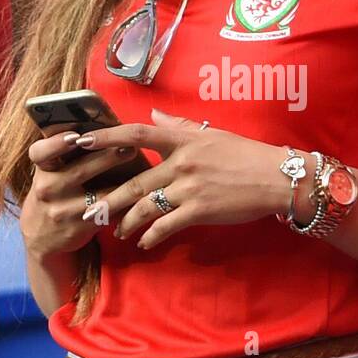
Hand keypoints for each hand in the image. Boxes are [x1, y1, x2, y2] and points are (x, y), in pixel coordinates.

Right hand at [19, 129, 142, 256]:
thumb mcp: (49, 172)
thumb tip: (99, 125)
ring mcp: (62, 210)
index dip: (55, 144)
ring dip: (124, 182)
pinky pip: (108, 213)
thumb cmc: (53, 193)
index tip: (74, 136)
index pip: (40, 152)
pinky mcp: (78, 228)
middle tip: (129, 145)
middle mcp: (48, 188)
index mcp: (42, 169)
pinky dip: (125, 204)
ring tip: (143, 173)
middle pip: (79, 171)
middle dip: (107, 158)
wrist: (40, 237)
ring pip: (99, 195)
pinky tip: (141, 195)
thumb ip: (65, 152)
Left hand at [74, 108, 296, 248]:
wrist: (276, 178)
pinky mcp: (200, 210)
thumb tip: (153, 114)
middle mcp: (182, 161)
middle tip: (88, 210)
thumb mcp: (212, 133)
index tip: (81, 141)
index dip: (107, 136)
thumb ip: (180, 125)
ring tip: (117, 232)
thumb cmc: (246, 154)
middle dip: (108, 199)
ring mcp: (190, 187)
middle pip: (135, 181)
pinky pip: (167, 225)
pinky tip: (145, 243)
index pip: (137, 133)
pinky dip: (152, 235)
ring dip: (128, 222)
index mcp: (184, 139)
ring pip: (146, 206)